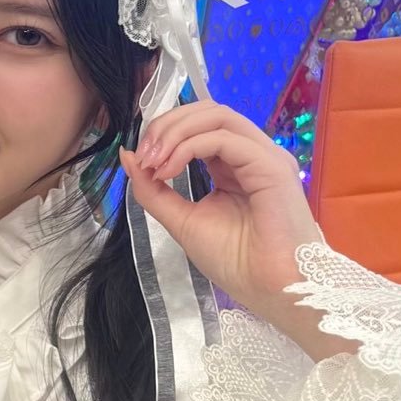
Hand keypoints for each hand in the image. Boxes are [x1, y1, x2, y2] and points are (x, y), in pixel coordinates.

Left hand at [123, 102, 341, 357]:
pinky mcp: (271, 166)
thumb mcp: (181, 220)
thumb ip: (154, 189)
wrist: (270, 289)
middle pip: (208, 111)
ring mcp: (265, 157)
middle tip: (143, 154)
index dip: (164, 132)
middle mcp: (252, 154)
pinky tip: (169, 170)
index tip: (139, 159)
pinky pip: (224, 139)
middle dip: (166, 125)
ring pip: (217, 116)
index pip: (199, 125)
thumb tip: (129, 155)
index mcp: (233, 164)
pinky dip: (188, 148)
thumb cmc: (235, 261)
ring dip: (175, 132)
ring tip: (153, 161)